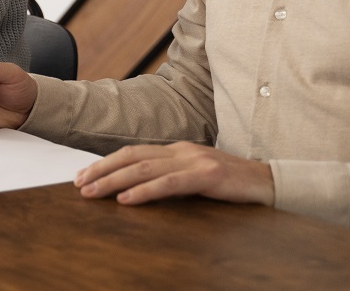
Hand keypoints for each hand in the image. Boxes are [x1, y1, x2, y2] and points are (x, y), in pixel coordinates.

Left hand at [75, 142, 273, 205]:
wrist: (271, 183)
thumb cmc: (232, 185)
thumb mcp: (196, 179)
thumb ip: (171, 180)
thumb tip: (137, 192)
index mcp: (177, 149)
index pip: (133, 152)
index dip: (106, 163)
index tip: (83, 175)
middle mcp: (181, 150)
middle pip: (131, 156)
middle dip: (101, 170)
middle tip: (78, 184)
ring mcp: (194, 160)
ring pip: (144, 168)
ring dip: (114, 181)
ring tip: (92, 193)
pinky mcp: (208, 175)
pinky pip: (169, 183)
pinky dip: (144, 191)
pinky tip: (126, 200)